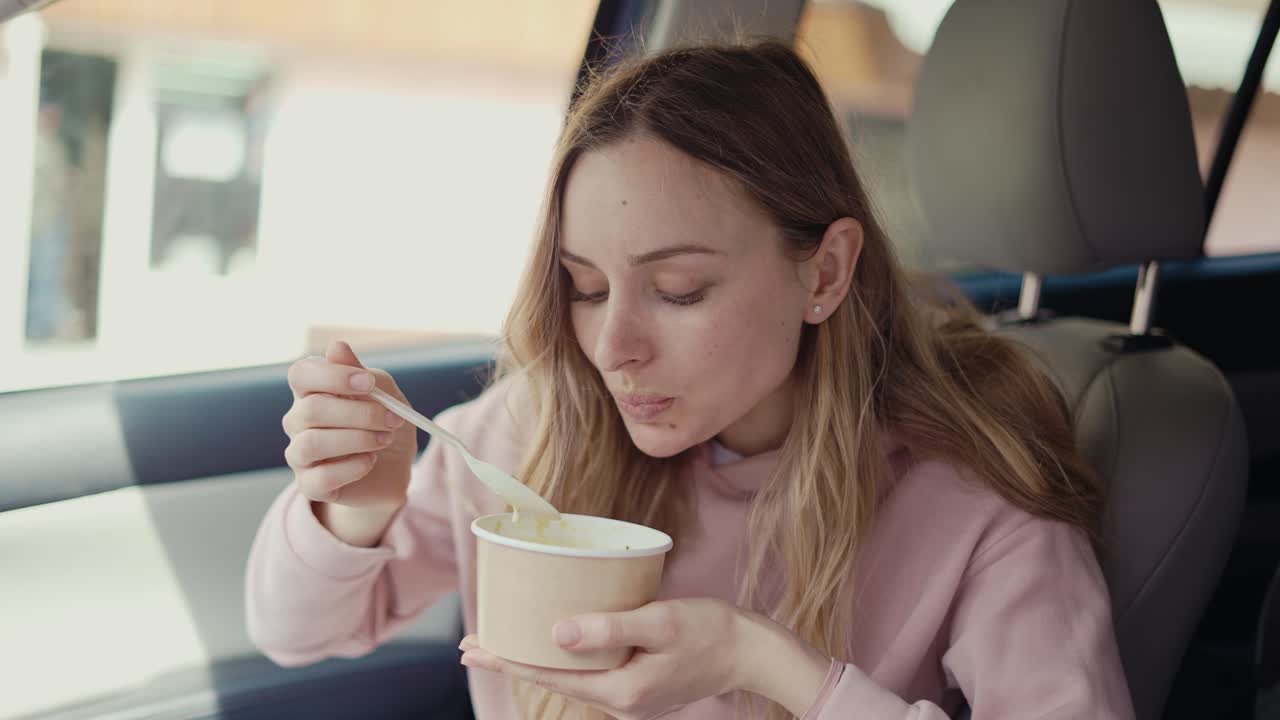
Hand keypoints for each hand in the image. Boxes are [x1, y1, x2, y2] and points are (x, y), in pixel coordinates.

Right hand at [283, 341, 416, 511]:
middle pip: (312, 410)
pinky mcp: (310, 485)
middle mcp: (298, 421)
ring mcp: (300, 454)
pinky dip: (353, 467)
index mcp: (312, 391)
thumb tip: (336, 346)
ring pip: (312, 443)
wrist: (395, 468)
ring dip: (357, 439)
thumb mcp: (383, 392)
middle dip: (360, 413)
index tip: (368, 383)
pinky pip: (321, 477)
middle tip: (392, 418)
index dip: (333, 376)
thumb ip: (359, 371)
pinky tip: (370, 461)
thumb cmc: (383, 423)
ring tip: (384, 439)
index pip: (301, 374)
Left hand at [460, 599, 755, 718]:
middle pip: (554, 679)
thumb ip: (608, 627)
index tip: (473, 649)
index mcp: (620, 691)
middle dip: (513, 660)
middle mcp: (621, 702)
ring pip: (572, 676)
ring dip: (538, 658)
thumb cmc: (712, 630)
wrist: (753, 650)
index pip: (549, 677)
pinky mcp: (640, 685)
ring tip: (505, 641)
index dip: (507, 661)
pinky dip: (568, 656)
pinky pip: (593, 671)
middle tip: (472, 645)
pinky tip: (557, 640)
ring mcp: (631, 697)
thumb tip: (554, 633)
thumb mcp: (660, 622)